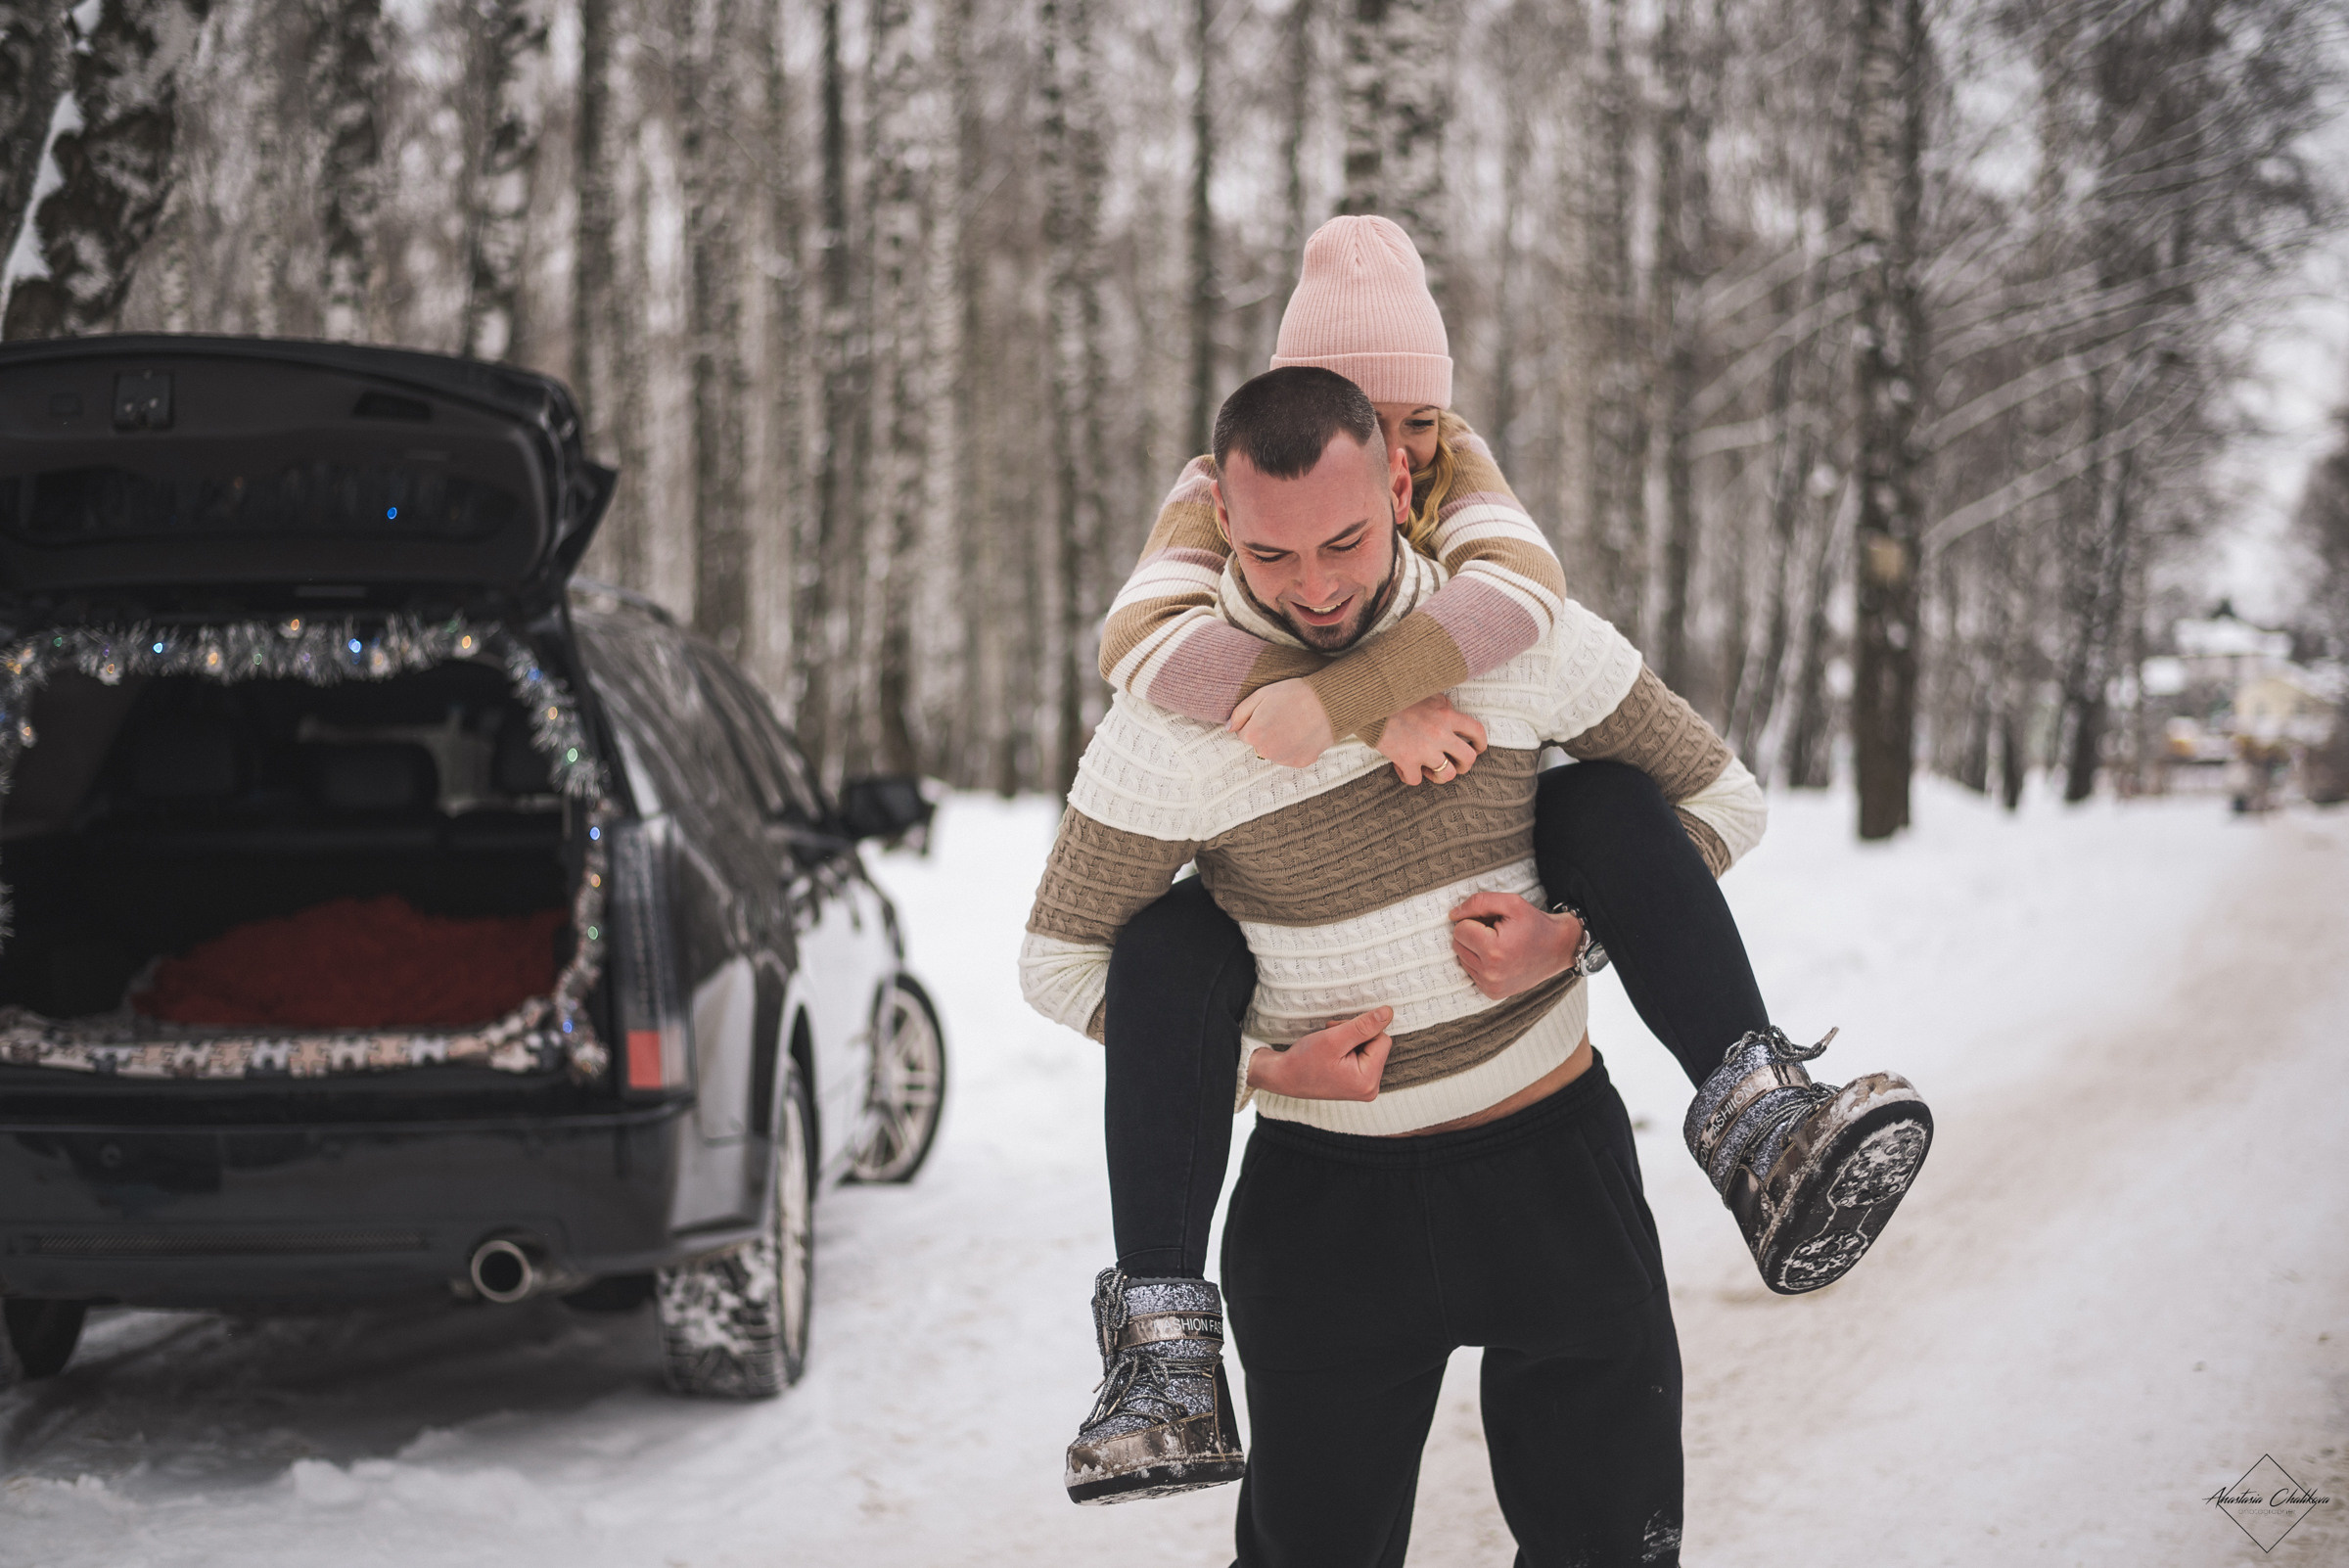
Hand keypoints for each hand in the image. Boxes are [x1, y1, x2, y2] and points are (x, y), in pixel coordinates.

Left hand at [1230, 679, 1336, 768]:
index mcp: (1254, 734)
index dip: (1255, 721)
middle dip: (1266, 733)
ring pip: (1274, 752)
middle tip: (1283, 716)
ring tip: (1294, 724)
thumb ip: (1240, 713)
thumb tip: (1228, 728)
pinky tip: (1303, 732)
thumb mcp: (1261, 694)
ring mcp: (1284, 759)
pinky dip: (1295, 748)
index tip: (1268, 712)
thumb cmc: (1295, 694)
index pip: (1244, 734)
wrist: (1328, 702)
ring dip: (1280, 742)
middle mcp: (1266, 752)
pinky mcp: (1301, 762)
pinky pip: (1290, 757)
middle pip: (1258, 745)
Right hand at [1246, 1006, 1393, 1101]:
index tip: (1338, 1034)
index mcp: (1368, 1081)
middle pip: (1378, 1045)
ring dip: (1351, 1040)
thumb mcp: (1334, 1038)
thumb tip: (1389, 1013)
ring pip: (1370, 1049)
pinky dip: (1349, 1049)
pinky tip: (1333, 1054)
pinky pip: (1363, 1057)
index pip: (1383, 1039)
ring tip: (1330, 1047)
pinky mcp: (1358, 1084)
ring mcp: (1365, 1088)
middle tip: (1332, 1039)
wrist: (1283, 1076)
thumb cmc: (1304, 1060)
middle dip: (1356, 1035)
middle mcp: (1371, 1088)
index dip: (1361, 1030)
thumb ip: (1364, 1026)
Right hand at [1378, 694, 1485, 785]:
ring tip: (1430, 769)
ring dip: (1440, 775)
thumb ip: (1442, 704)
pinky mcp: (1406, 761)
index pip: (1477, 732)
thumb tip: (1449, 710)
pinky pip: (1416, 780)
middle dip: (1464, 765)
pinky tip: (1403, 767)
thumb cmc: (1397, 696)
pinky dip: (1410, 776)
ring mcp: (1424, 750)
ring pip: (1447, 775)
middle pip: (1468, 759)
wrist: (1369, 703)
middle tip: (1454, 763)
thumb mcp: (1426, 693)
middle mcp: (1440, 734)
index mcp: (1447, 715)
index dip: (1481, 744)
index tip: (1477, 749)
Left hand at [1449, 892, 1581, 1000]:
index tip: (1494, 921)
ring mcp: (1491, 986)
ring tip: (1500, 944)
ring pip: (1462, 958)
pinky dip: (1481, 963)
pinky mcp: (1493, 993)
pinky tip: (1500, 958)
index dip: (1475, 920)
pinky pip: (1471, 972)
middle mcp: (1490, 973)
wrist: (1559, 949)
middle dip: (1473, 934)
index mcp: (1493, 950)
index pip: (1460, 930)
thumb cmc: (1535, 924)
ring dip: (1476, 949)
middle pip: (1457, 945)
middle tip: (1498, 932)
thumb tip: (1453, 915)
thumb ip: (1478, 903)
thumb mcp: (1511, 903)